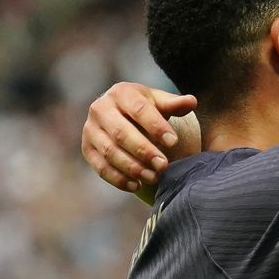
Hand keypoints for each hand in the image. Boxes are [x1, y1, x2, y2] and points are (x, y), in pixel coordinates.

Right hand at [82, 83, 197, 193]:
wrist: (120, 116)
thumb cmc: (144, 110)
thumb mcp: (158, 103)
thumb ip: (174, 104)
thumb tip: (191, 101)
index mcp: (121, 93)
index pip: (139, 110)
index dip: (156, 126)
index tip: (173, 142)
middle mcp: (100, 109)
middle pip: (121, 133)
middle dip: (144, 151)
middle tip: (164, 165)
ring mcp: (90, 130)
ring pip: (110, 152)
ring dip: (132, 168)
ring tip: (153, 177)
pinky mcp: (87, 149)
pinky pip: (101, 168)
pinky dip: (119, 179)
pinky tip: (137, 186)